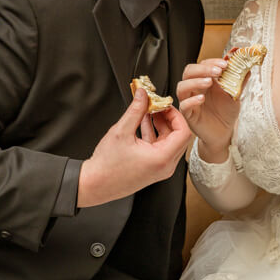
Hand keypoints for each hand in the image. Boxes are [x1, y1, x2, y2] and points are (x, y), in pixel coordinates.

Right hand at [77, 89, 193, 207]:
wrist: (95, 185)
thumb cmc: (107, 165)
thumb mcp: (122, 131)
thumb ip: (136, 110)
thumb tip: (143, 94)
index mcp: (162, 159)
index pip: (183, 133)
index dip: (176, 116)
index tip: (164, 106)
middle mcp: (165, 167)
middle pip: (178, 137)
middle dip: (168, 119)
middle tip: (156, 106)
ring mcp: (160, 170)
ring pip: (169, 143)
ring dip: (160, 126)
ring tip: (146, 112)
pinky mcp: (153, 170)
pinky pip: (160, 149)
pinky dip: (154, 135)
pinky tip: (141, 123)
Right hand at [175, 59, 240, 159]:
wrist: (224, 132)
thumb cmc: (226, 112)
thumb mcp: (235, 94)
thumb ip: (239, 81)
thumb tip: (248, 67)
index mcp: (204, 80)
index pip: (201, 65)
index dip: (211, 62)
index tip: (224, 64)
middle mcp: (194, 88)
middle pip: (189, 72)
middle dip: (202, 69)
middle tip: (217, 71)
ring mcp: (189, 101)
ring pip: (182, 87)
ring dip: (194, 82)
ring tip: (209, 82)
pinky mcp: (188, 115)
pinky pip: (184, 106)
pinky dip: (191, 100)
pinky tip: (202, 99)